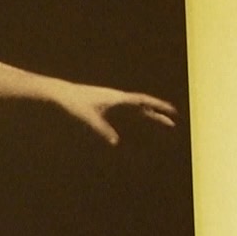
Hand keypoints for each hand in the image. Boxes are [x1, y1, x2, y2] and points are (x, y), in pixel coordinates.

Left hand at [57, 83, 178, 144]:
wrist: (63, 93)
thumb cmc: (75, 104)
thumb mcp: (89, 118)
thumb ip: (102, 129)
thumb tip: (115, 142)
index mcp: (116, 98)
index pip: (141, 100)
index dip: (157, 105)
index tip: (170, 110)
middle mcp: (117, 97)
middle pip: (144, 104)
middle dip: (159, 112)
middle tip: (173, 120)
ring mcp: (113, 99)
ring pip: (138, 106)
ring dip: (152, 113)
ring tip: (165, 121)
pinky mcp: (108, 102)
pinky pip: (130, 107)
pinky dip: (140, 112)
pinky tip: (144, 117)